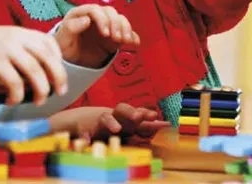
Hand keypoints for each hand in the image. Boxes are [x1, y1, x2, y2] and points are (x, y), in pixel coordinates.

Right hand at [0, 25, 67, 104]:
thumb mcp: (6, 41)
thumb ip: (22, 51)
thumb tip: (40, 75)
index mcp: (22, 32)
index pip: (50, 43)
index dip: (58, 59)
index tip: (59, 74)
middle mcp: (17, 38)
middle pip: (47, 57)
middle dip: (58, 76)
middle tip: (61, 92)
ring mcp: (7, 50)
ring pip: (34, 71)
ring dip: (41, 89)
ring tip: (39, 101)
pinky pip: (15, 82)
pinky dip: (18, 95)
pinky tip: (13, 101)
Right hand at [51, 104, 169, 141]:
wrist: (85, 120)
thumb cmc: (114, 123)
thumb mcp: (130, 125)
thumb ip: (146, 126)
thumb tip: (166, 125)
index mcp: (126, 116)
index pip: (139, 112)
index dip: (148, 114)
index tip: (157, 116)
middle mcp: (115, 116)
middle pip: (123, 109)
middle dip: (131, 112)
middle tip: (139, 117)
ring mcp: (100, 121)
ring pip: (106, 118)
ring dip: (111, 123)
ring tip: (117, 130)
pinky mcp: (86, 129)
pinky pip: (85, 132)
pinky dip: (85, 136)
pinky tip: (87, 141)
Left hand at [55, 4, 138, 68]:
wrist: (71, 62)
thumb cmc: (64, 49)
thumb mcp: (62, 40)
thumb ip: (70, 28)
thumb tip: (86, 20)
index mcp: (81, 14)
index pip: (95, 10)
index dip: (103, 20)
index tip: (105, 33)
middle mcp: (95, 17)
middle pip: (110, 12)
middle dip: (116, 24)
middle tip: (116, 38)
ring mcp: (106, 25)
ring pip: (120, 19)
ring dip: (125, 29)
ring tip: (125, 41)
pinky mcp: (114, 34)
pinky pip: (126, 31)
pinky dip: (132, 36)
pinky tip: (134, 43)